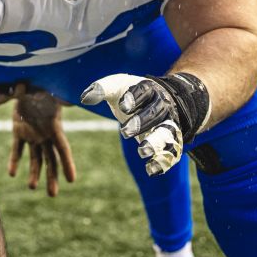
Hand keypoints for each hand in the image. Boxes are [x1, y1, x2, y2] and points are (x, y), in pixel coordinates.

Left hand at [8, 89, 75, 196]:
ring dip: (34, 173)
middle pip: (51, 159)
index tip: (72, 180)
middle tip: (52, 195)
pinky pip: (17, 149)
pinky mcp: (19, 131)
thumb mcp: (50, 89)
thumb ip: (60, 97)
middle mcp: (45, 133)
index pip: (63, 149)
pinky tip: (12, 173)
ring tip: (31, 187)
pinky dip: (15, 161)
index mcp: (54, 126)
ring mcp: (33, 133)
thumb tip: (73, 100)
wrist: (27, 79)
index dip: (68, 164)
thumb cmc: (41, 82)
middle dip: (52, 176)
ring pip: (35, 158)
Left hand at [80, 72, 209, 176]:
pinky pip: (171, 152)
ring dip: (156, 143)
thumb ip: (101, 90)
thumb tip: (84, 99)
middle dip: (141, 123)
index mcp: (147, 89)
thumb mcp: (116, 86)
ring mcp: (168, 123)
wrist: (159, 99)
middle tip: (124, 133)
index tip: (122, 107)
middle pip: (155, 113)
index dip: (134, 99)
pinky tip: (151, 170)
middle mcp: (161, 105)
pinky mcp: (170, 141)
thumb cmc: (131, 93)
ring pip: (167, 132)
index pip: (144, 91)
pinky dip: (163, 162)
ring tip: (141, 152)